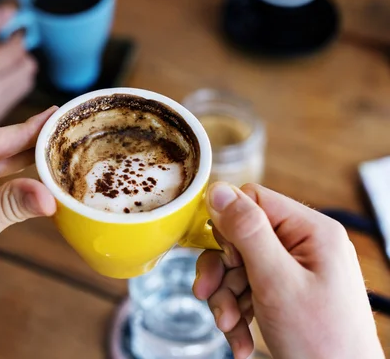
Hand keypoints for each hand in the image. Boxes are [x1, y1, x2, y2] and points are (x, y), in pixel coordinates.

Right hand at [0, 4, 36, 127]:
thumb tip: (13, 12)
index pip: (15, 52)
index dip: (17, 37)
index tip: (10, 30)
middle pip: (27, 70)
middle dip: (18, 54)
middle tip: (2, 46)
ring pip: (25, 84)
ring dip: (16, 69)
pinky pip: (14, 96)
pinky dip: (9, 84)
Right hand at [193, 183, 383, 358]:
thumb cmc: (322, 341)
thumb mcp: (277, 281)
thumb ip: (247, 232)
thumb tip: (218, 190)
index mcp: (311, 231)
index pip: (253, 200)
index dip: (229, 225)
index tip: (226, 257)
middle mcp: (303, 245)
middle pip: (240, 238)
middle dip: (222, 271)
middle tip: (208, 293)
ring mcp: (293, 271)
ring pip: (237, 268)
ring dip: (225, 297)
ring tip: (229, 325)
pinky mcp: (284, 293)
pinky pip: (246, 290)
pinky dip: (237, 313)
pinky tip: (239, 338)